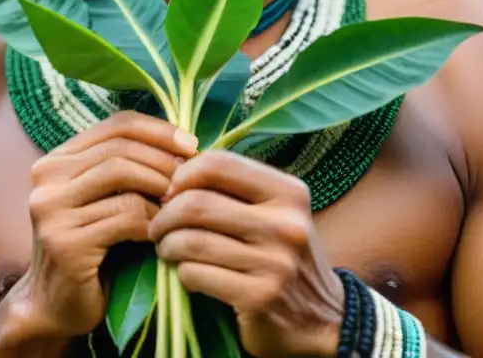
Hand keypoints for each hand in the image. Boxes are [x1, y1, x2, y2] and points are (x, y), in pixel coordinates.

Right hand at [11, 111, 198, 341]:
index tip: (191, 145)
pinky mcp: (65, 241)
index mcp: (56, 160)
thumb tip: (183, 142)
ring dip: (160, 190)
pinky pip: (124, 217)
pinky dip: (152, 221)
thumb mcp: (102, 200)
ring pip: (123, 177)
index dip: (158, 130)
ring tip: (179, 206)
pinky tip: (162, 234)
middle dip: (164, 161)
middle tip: (192, 180)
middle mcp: (46, 178)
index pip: (115, 125)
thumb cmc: (91, 250)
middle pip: (121, 149)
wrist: (56, 306)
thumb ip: (125, 170)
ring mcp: (51, 209)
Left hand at [149, 150, 344, 357]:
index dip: (184, 174)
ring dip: (168, 245)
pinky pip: (196, 274)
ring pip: (191, 241)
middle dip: (166, 215)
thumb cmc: (284, 255)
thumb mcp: (276, 212)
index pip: (220, 164)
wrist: (323, 318)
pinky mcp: (259, 297)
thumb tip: (175, 170)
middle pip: (198, 203)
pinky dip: (182, 273)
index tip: (172, 191)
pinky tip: (188, 274)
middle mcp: (286, 224)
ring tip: (167, 249)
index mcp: (289, 192)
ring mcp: (275, 263)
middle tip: (159, 226)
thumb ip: (236, 188)